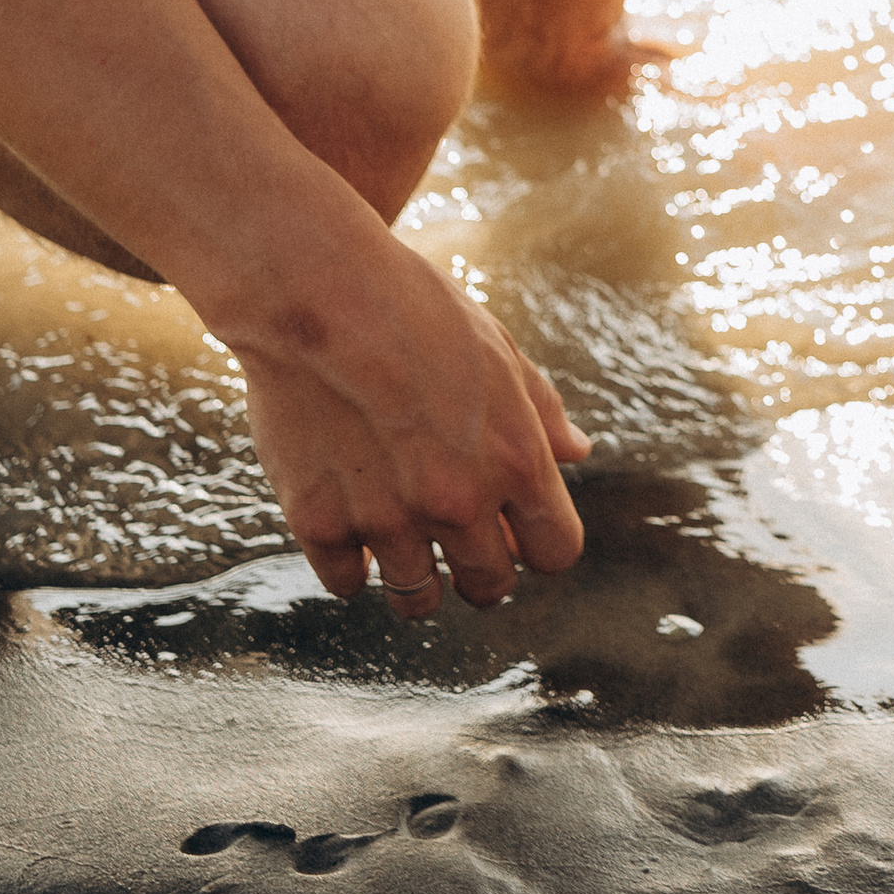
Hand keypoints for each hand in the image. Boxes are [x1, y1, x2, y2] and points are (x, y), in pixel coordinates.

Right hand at [228, 237, 589, 617]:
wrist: (316, 293)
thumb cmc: (414, 309)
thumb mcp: (498, 347)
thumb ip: (542, 411)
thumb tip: (578, 452)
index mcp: (516, 459)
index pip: (556, 552)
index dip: (540, 544)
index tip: (518, 530)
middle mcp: (458, 502)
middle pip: (489, 588)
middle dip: (482, 572)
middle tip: (461, 543)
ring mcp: (386, 519)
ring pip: (416, 599)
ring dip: (417, 575)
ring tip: (404, 537)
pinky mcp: (319, 523)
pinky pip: (347, 582)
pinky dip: (352, 563)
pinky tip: (353, 524)